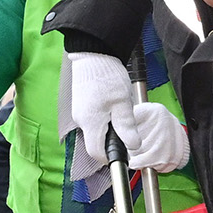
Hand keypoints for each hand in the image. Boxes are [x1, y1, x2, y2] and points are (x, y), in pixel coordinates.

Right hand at [64, 51, 185, 180]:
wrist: (93, 53)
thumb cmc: (107, 76)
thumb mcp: (122, 103)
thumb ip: (126, 127)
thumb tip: (133, 146)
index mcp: (91, 123)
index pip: (98, 153)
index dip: (112, 158)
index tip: (125, 152)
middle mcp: (81, 121)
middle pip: (96, 143)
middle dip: (112, 142)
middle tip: (127, 128)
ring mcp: (79, 113)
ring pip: (96, 131)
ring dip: (109, 129)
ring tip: (121, 112)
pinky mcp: (81, 105)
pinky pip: (93, 121)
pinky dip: (104, 120)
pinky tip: (112, 107)